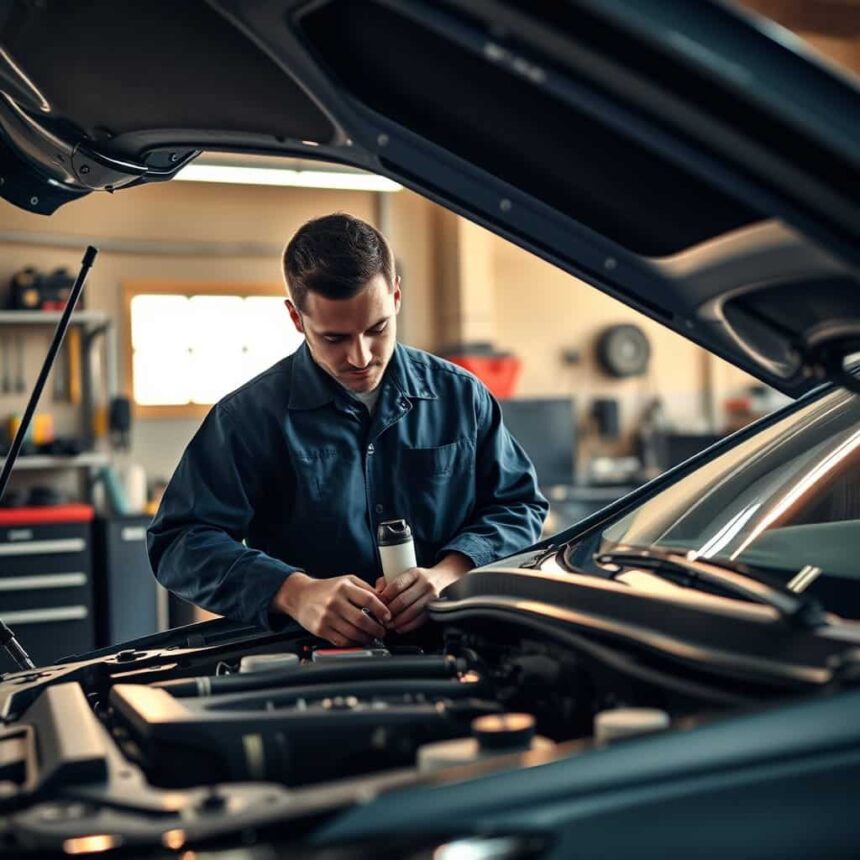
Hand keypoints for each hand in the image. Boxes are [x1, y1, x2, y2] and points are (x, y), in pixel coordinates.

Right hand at [272, 572, 390, 645]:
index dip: (381, 610)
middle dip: (376, 628)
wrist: (300, 595)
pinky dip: (353, 643)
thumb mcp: (347, 581)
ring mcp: (327, 616)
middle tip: (382, 631)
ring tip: (372, 637)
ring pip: (353, 633)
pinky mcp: (320, 629)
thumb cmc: (327, 588)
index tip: (388, 617)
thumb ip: (366, 589)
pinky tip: (358, 640)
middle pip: (362, 619)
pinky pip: (342, 641)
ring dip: (366, 638)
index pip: (368, 599)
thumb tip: (386, 599)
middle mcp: (335, 601)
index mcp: (344, 587)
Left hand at [378, 567, 437, 633]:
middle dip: (389, 612)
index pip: (397, 585)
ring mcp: (432, 596)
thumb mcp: (404, 573)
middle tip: (380, 618)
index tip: (377, 604)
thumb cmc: (418, 578)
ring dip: (398, 621)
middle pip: (403, 600)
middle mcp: (425, 583)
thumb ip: (387, 581)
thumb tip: (376, 593)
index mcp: (414, 573)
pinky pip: (420, 619)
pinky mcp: (436, 607)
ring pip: (411, 611)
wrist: (442, 578)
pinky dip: (408, 626)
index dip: (385, 597)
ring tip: (388, 625)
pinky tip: (400, 628)